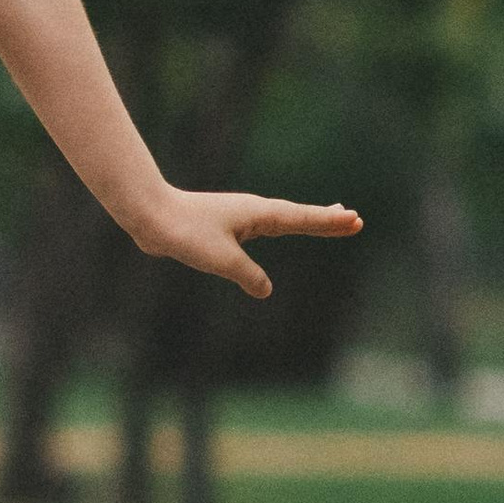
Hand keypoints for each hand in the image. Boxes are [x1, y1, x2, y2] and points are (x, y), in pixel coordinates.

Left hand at [134, 188, 361, 299]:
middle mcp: (251, 212)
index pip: (302, 219)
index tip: (355, 220)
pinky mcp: (224, 225)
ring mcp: (238, 217)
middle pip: (298, 216)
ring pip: (281, 219)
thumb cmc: (185, 232)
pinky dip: (279, 226)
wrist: (149, 216)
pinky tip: (274, 229)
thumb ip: (248, 275)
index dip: (328, 223)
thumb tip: (265, 290)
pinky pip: (261, 227)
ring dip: (305, 219)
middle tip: (353, 219)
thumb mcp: (222, 260)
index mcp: (257, 214)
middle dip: (325, 219)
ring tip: (327, 218)